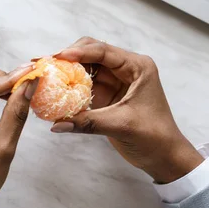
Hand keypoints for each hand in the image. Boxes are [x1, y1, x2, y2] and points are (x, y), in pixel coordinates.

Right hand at [51, 37, 203, 183]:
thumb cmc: (154, 136)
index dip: (79, 52)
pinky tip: (53, 90)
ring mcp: (114, 82)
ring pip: (84, 68)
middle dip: (67, 58)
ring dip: (65, 71)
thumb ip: (87, 122)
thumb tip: (57, 124)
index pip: (103, 51)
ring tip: (44, 74)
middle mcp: (125, 69)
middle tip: (45, 64)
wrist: (164, 156)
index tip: (57, 57)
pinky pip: (83, 85)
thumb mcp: (121, 125)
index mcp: (137, 67)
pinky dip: (69, 87)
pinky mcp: (106, 95)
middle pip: (91, 53)